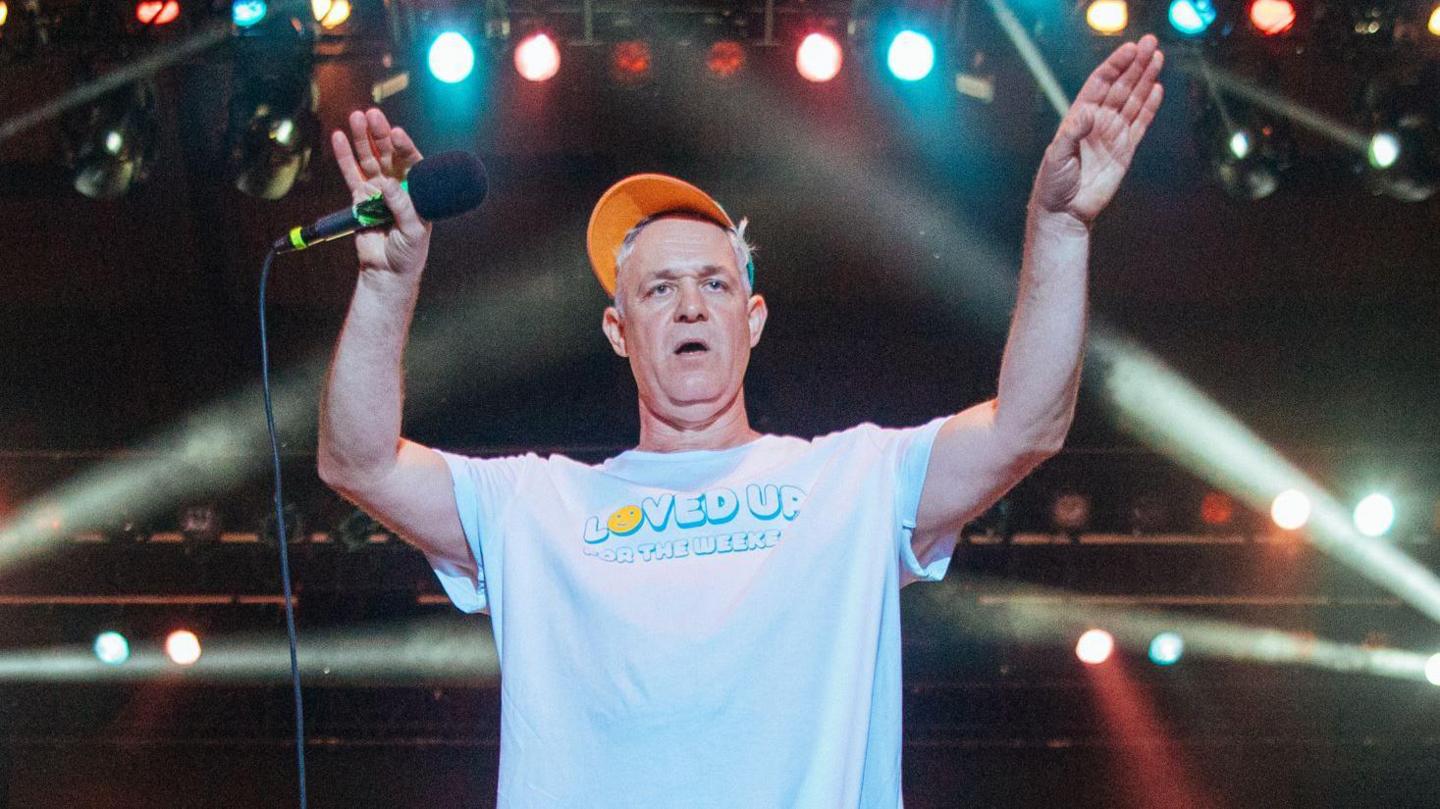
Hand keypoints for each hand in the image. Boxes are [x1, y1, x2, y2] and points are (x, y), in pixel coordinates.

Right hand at [332, 108, 430, 276]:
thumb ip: (402, 207)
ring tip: (356, 118)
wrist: (387, 271)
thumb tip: (388, 183)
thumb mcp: (414, 231)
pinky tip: (340, 136)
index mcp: (417, 190)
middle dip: (380, 134)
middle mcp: (398, 185)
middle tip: (372, 115)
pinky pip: (351, 173)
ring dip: (362, 139)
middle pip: (388, 154)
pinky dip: (345, 155)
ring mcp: (377, 189)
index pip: (412, 162)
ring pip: (369, 159)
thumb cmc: (409, 253)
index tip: (397, 133)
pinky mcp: (359, 198)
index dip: (404, 146)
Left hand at [1032, 34, 1164, 225]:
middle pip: (1120, 87)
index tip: (1130, 49)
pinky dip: (1149, 107)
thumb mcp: (1057, 155)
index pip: (1100, 83)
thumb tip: (1090, 113)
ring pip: (1133, 101)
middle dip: (1135, 65)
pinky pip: (1139, 124)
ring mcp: (1112, 135)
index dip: (1115, 65)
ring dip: (1145, 80)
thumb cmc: (1053, 183)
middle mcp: (1097, 122)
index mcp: (1079, 117)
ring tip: (1158, 58)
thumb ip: (1072, 132)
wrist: (1064, 211)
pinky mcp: (1125, 151)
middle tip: (1151, 43)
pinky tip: (1157, 89)